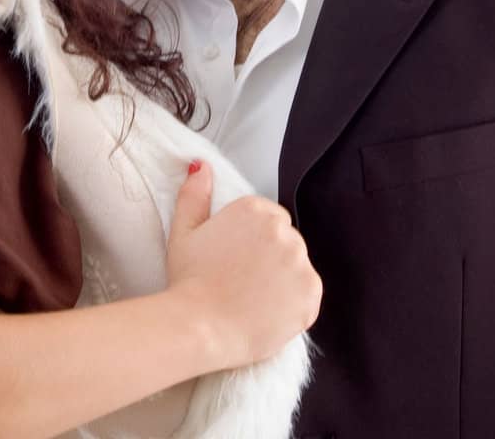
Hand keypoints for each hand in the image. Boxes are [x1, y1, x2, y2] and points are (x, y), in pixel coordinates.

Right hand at [164, 160, 321, 371]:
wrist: (199, 328)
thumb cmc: (189, 281)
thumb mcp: (183, 231)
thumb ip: (195, 194)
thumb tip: (202, 166)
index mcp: (255, 210)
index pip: (269, 219)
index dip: (252, 243)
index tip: (236, 260)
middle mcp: (283, 231)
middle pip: (286, 241)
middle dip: (270, 258)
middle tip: (242, 281)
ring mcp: (300, 262)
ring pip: (297, 267)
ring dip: (283, 280)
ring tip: (253, 299)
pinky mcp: (311, 293)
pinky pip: (307, 294)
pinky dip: (294, 303)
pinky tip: (268, 310)